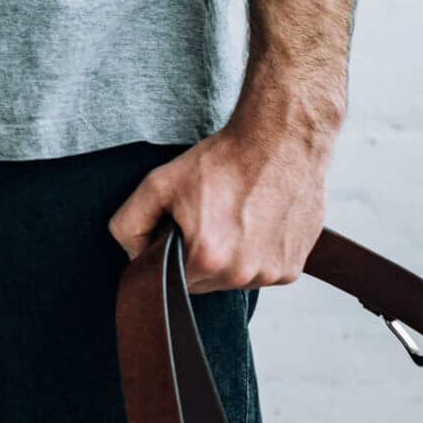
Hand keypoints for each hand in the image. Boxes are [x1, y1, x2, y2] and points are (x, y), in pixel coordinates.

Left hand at [106, 106, 334, 291]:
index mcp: (207, 259)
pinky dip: (256, 255)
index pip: (172, 280)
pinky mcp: (293, 269)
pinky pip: (262, 272)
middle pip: (204, 282)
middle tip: (207, 218)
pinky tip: (256, 224)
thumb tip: (133, 254)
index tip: (180, 227)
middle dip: (198, 256)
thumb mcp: (158, 184)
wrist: (281, 140)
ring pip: (233, 279)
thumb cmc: (222, 160)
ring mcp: (271, 274)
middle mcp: (242, 275)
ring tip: (233, 219)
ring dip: (228, 258)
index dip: (170, 253)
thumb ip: (130, 224)